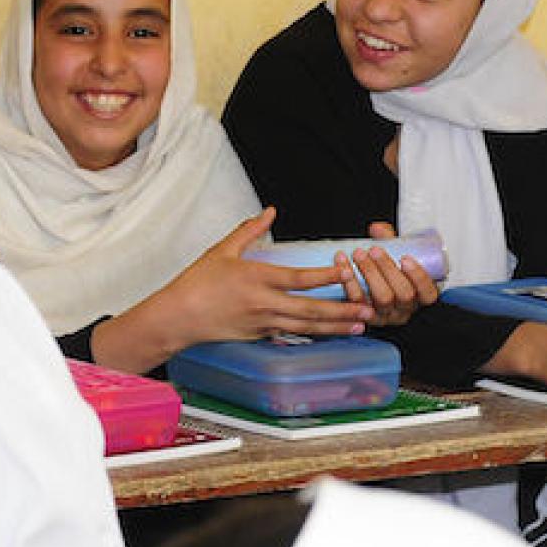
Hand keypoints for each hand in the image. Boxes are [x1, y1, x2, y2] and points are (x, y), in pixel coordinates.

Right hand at [92, 208, 377, 372]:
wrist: (178, 317)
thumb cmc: (197, 282)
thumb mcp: (222, 251)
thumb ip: (249, 231)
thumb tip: (270, 211)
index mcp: (256, 279)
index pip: (298, 278)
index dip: (325, 276)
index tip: (346, 271)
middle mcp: (263, 304)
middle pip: (310, 309)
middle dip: (341, 310)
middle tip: (368, 309)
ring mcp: (263, 323)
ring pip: (306, 327)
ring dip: (335, 327)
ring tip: (359, 326)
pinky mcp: (259, 336)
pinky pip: (292, 334)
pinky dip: (314, 334)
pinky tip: (331, 334)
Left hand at [337, 222, 438, 326]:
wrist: (373, 288)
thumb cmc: (391, 272)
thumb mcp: (398, 256)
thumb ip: (392, 241)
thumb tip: (377, 228)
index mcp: (421, 296)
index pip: (428, 292)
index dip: (418, 276)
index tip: (405, 258)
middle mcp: (405, 309)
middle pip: (403, 294)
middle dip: (388, 270)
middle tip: (374, 250)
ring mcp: (386, 315)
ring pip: (381, 299)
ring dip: (369, 274)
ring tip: (358, 254)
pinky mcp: (365, 316)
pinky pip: (358, 303)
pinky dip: (349, 283)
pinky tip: (343, 265)